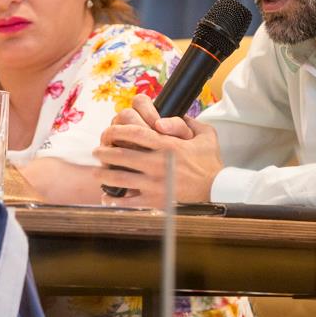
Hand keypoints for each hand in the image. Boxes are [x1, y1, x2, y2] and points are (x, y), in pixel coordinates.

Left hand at [95, 95, 223, 206]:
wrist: (218, 191)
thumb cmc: (210, 163)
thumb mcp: (206, 136)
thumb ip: (188, 122)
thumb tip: (169, 115)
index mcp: (167, 146)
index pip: (134, 133)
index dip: (116, 130)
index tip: (108, 131)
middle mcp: (157, 164)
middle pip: (120, 154)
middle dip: (103, 152)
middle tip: (97, 151)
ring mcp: (154, 184)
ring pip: (119, 177)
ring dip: (103, 174)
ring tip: (97, 172)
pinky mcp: (154, 201)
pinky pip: (128, 201)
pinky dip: (114, 199)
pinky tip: (107, 196)